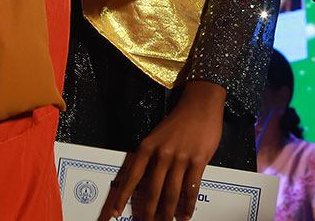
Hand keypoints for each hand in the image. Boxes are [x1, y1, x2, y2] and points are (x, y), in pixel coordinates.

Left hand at [98, 81, 225, 220]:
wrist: (200, 105)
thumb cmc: (178, 121)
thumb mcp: (157, 137)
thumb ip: (151, 159)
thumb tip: (145, 183)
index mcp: (147, 147)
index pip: (131, 177)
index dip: (122, 197)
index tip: (114, 213)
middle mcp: (161, 154)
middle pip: (152, 191)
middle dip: (148, 212)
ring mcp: (180, 158)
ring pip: (171, 194)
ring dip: (168, 212)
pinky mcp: (198, 160)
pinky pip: (191, 189)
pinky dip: (187, 205)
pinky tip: (185, 214)